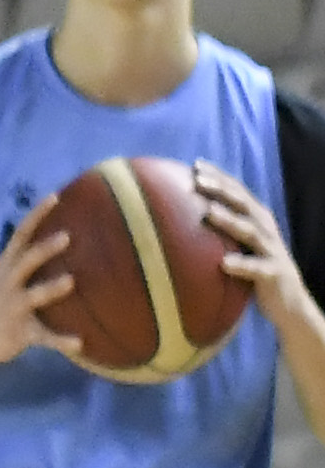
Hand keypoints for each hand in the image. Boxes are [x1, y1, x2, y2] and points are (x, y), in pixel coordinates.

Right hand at [0, 217, 79, 372]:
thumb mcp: (5, 279)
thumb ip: (28, 263)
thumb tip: (64, 238)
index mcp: (6, 267)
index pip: (20, 235)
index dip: (36, 216)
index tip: (55, 196)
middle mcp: (7, 284)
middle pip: (25, 262)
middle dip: (44, 249)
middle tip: (67, 236)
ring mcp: (12, 309)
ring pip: (31, 296)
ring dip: (50, 289)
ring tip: (70, 281)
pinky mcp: (18, 333)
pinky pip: (42, 337)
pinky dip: (60, 340)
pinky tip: (80, 343)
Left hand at [197, 161, 316, 333]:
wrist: (288, 301)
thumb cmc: (253, 270)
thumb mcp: (237, 245)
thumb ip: (219, 229)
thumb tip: (179, 218)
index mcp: (256, 219)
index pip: (237, 192)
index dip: (219, 177)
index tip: (195, 165)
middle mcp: (265, 229)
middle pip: (243, 204)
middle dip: (222, 189)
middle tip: (197, 180)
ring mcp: (271, 250)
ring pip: (250, 231)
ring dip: (230, 221)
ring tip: (209, 212)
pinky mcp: (273, 273)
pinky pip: (257, 268)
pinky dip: (242, 265)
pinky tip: (223, 264)